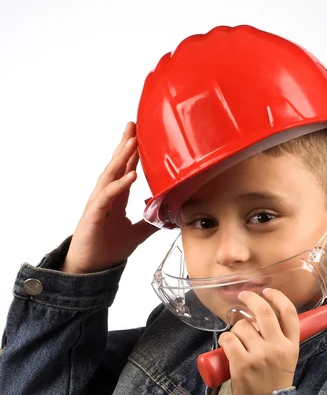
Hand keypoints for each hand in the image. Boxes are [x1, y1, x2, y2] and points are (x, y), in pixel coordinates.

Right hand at [60, 122, 157, 273]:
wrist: (89, 269)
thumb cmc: (106, 249)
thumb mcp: (136, 235)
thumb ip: (150, 224)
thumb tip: (169, 217)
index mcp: (115, 198)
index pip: (125, 170)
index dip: (132, 153)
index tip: (140, 134)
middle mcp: (105, 196)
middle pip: (116, 166)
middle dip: (124, 145)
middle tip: (133, 125)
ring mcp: (98, 204)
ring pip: (110, 176)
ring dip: (121, 159)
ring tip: (132, 143)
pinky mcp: (93, 216)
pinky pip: (107, 197)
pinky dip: (119, 185)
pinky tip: (131, 176)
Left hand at [218, 288, 299, 394]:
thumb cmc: (272, 388)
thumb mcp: (286, 362)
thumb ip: (279, 342)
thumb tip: (258, 320)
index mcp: (292, 346)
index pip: (289, 313)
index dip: (277, 297)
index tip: (267, 290)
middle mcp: (278, 347)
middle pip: (264, 311)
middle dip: (250, 298)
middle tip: (243, 296)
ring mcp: (260, 355)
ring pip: (241, 326)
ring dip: (235, 330)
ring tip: (236, 344)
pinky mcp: (243, 364)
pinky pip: (229, 339)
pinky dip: (224, 340)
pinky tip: (227, 348)